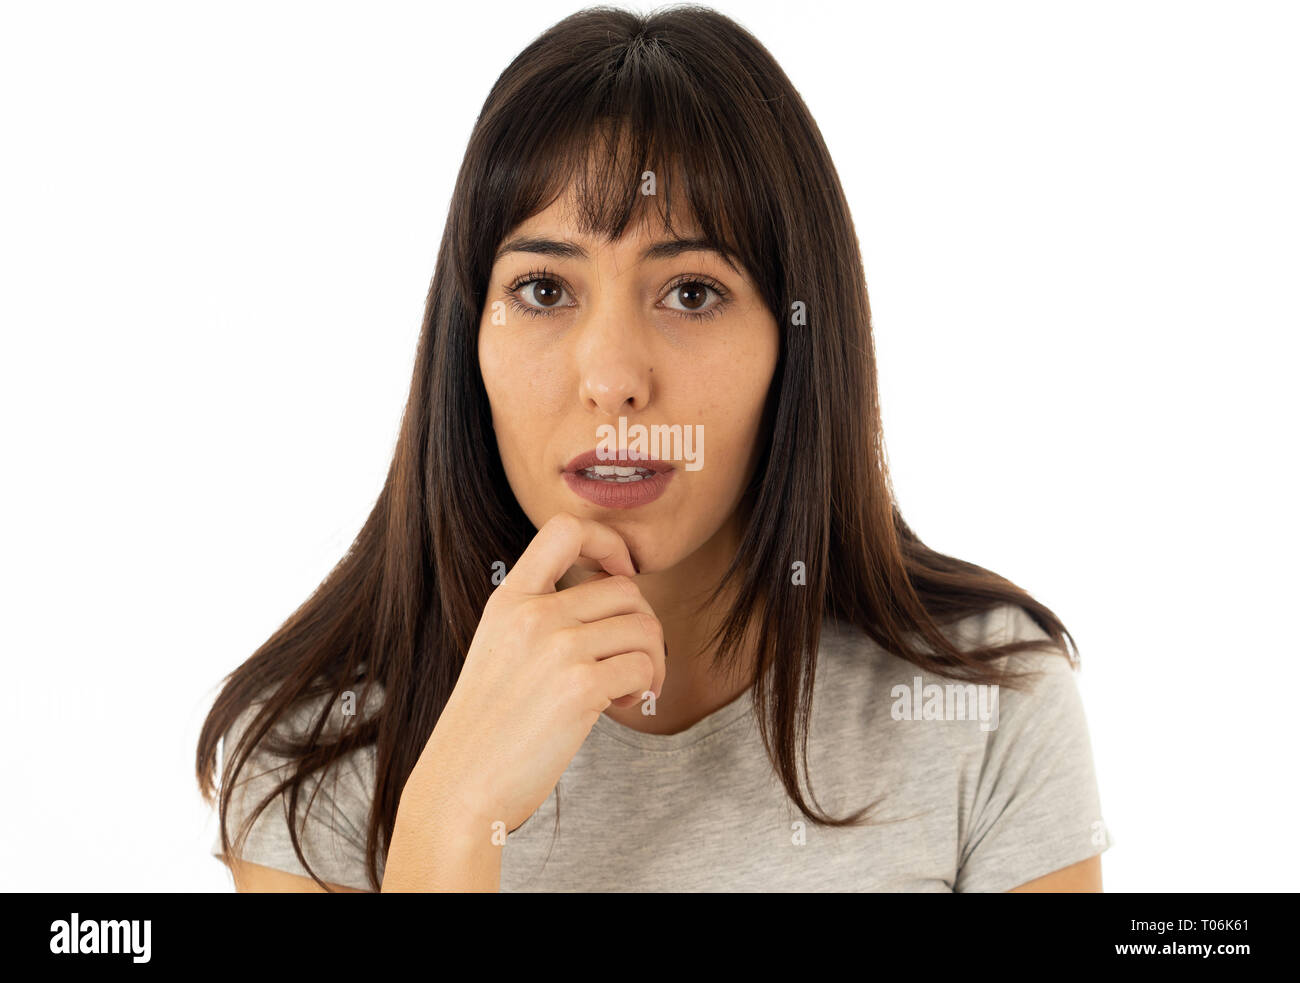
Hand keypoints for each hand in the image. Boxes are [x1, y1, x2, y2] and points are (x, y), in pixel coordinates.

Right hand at [410, 511, 665, 834]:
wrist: (460, 788)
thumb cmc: (487, 728)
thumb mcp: (498, 648)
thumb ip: (540, 616)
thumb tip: (615, 596)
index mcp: (508, 600)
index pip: (564, 529)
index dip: (607, 541)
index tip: (619, 573)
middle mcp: (532, 615)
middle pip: (626, 589)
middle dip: (643, 626)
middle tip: (630, 662)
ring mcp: (557, 649)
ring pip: (644, 627)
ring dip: (650, 660)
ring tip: (626, 688)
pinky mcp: (581, 688)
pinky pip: (645, 666)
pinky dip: (646, 687)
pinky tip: (621, 705)